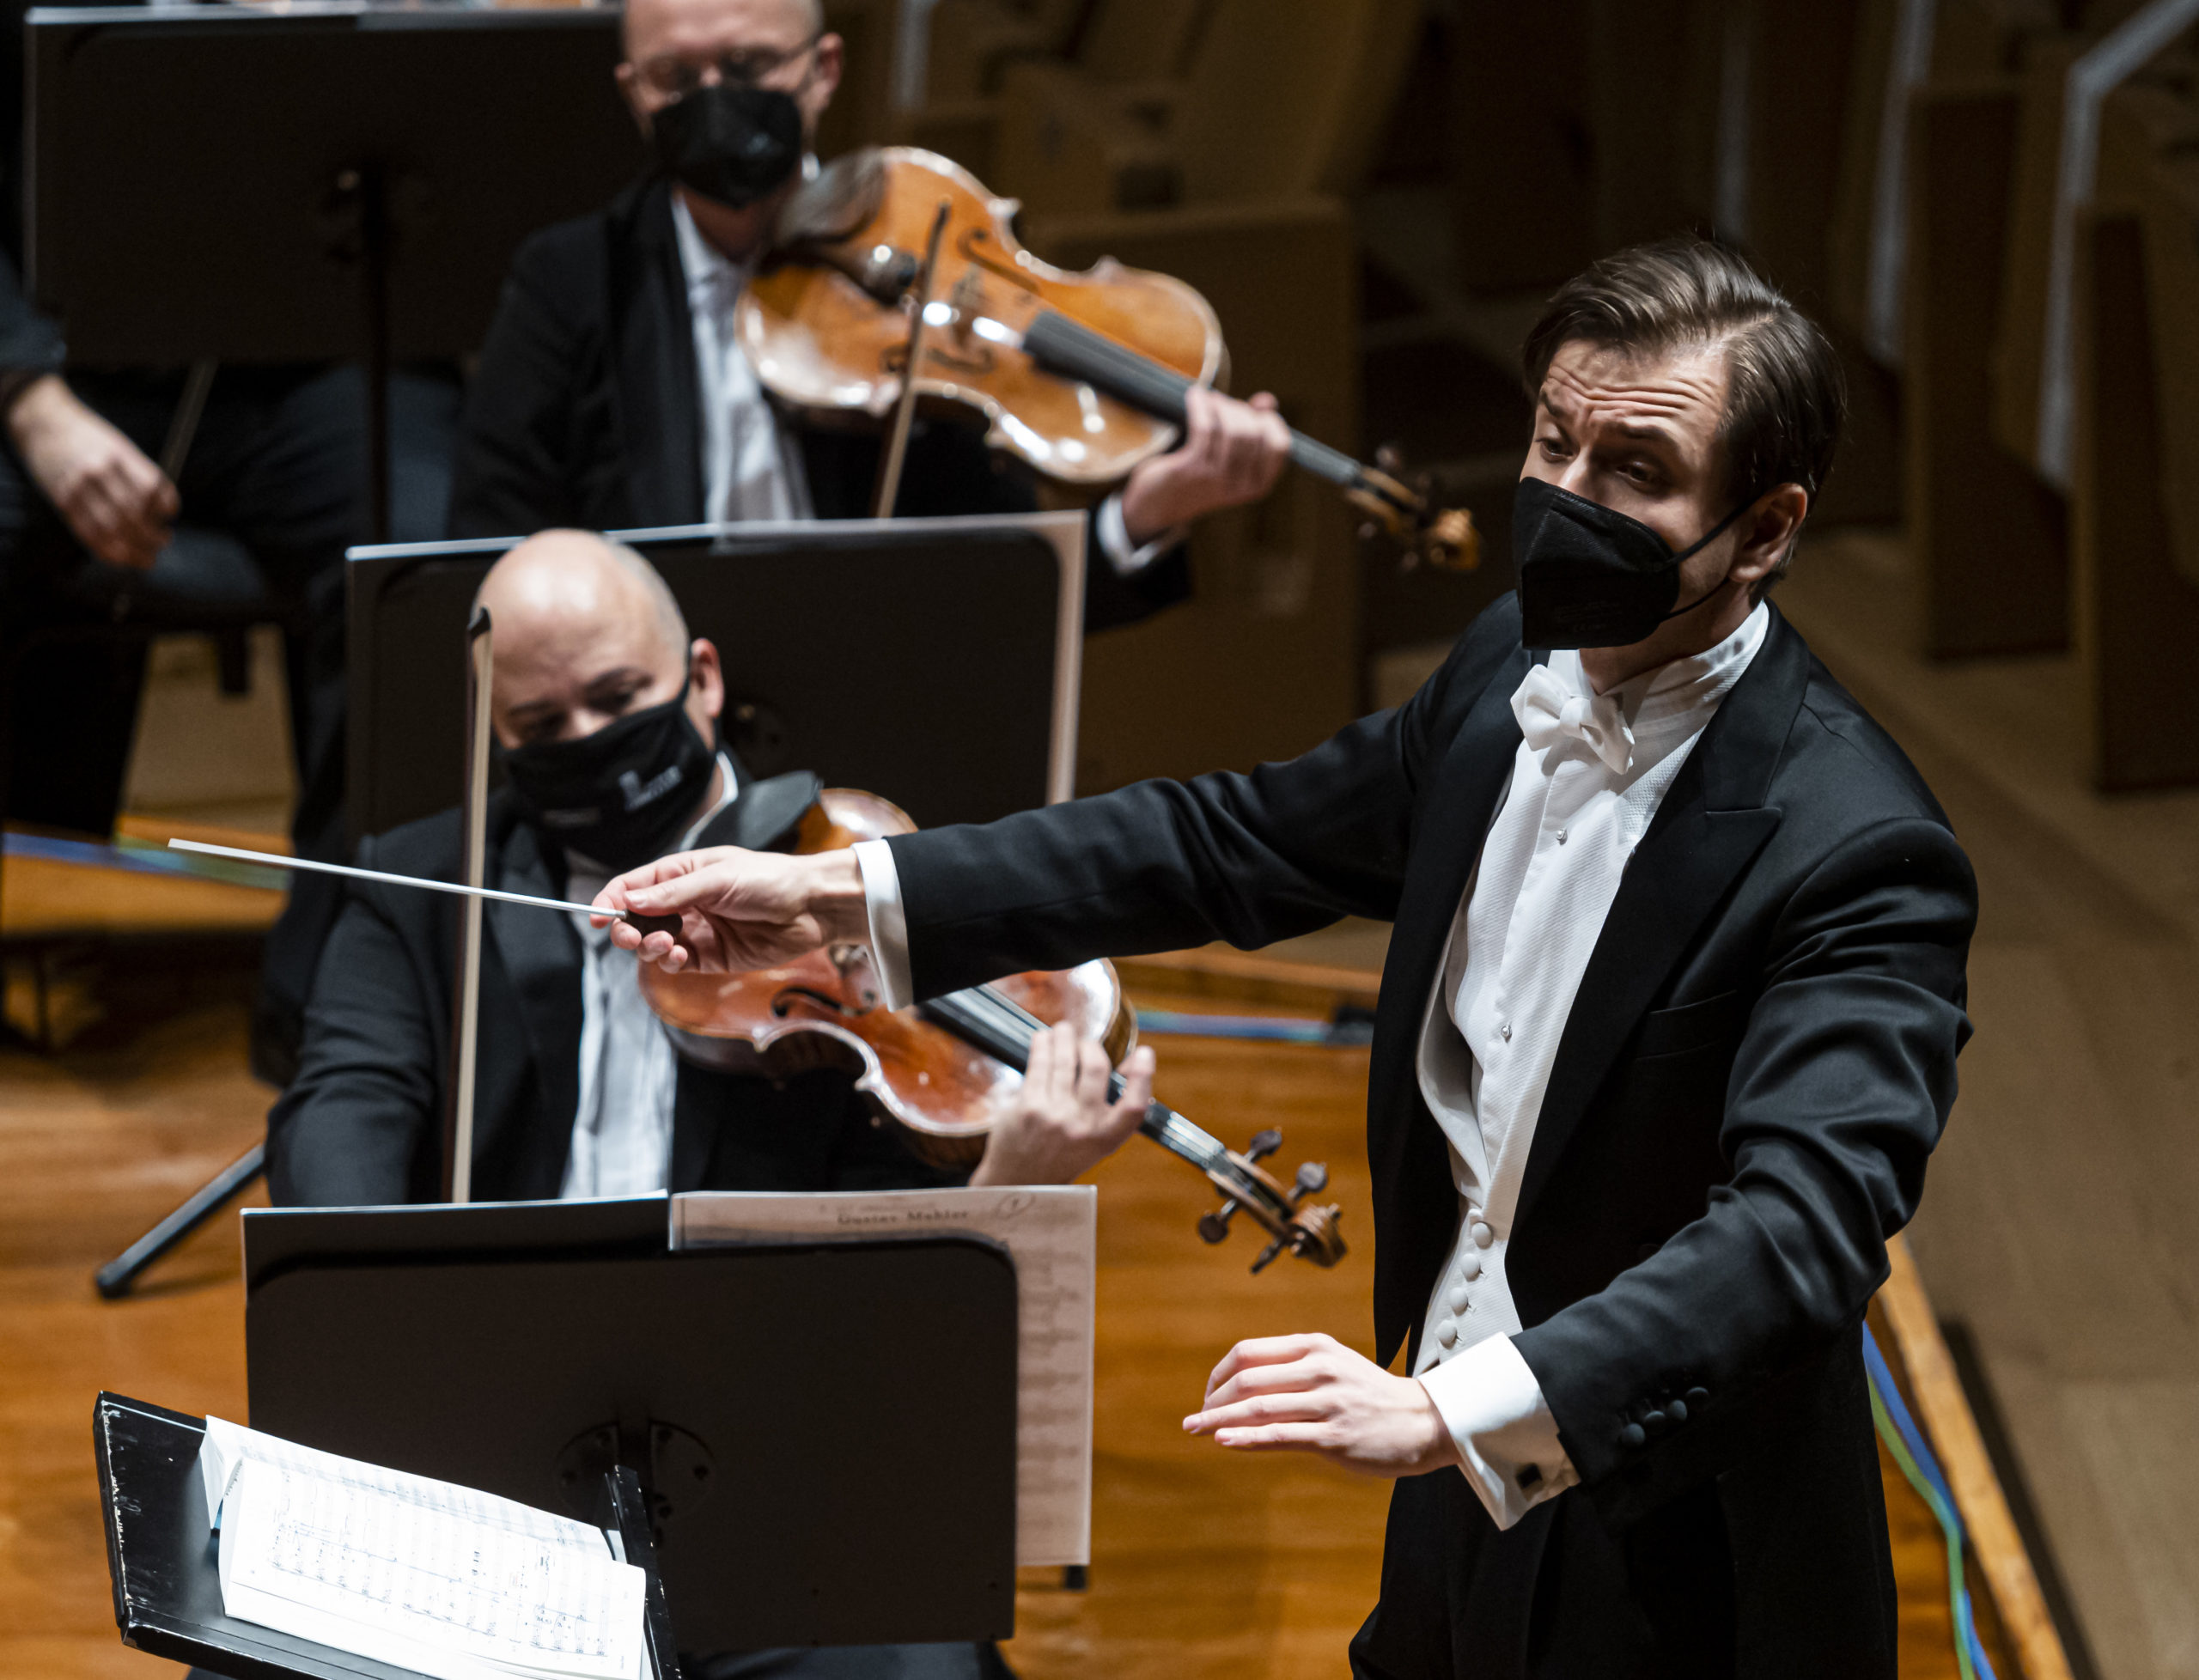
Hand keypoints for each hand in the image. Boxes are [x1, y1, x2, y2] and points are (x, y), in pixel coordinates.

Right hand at [6, 374, 177, 569]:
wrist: (43, 423)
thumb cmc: (89, 437)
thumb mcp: (119, 446)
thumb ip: (139, 475)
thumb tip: (162, 512)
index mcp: (118, 455)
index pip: (151, 488)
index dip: (166, 508)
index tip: (169, 516)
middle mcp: (98, 472)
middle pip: (133, 513)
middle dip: (153, 535)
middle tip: (163, 540)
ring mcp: (77, 489)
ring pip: (113, 531)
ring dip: (136, 550)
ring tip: (150, 556)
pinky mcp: (62, 503)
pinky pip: (89, 536)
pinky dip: (111, 553)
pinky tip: (125, 557)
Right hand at [593, 846, 868, 972]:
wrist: (812, 907)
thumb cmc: (770, 879)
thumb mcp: (718, 878)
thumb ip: (673, 892)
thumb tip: (630, 902)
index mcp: (681, 873)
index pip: (633, 887)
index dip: (610, 901)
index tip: (596, 917)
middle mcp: (684, 902)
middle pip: (636, 919)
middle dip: (625, 930)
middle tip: (630, 937)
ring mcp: (696, 930)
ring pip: (653, 944)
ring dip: (649, 947)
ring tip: (663, 944)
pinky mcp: (711, 957)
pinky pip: (677, 963)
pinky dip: (670, 962)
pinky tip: (679, 955)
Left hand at [969, 1024, 1153, 1186]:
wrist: (1018, 1181)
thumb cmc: (1061, 1154)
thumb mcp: (1096, 1142)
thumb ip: (1110, 1110)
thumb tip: (1130, 1064)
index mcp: (1106, 1139)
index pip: (1134, 1106)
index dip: (1143, 1076)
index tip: (1144, 1053)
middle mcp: (1082, 1127)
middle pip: (1095, 1068)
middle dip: (1090, 1045)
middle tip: (1084, 1042)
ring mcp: (1053, 1116)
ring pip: (1065, 1060)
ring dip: (1064, 1037)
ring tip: (1063, 1030)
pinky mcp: (1027, 1106)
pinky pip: (1040, 1064)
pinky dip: (1043, 1045)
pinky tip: (1043, 1040)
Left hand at [1119, 387, 1290, 542]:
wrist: (1162, 503)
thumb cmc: (1201, 473)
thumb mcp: (1231, 455)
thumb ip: (1252, 429)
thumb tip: (1268, 401)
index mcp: (1258, 485)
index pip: (1280, 446)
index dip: (1269, 421)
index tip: (1252, 411)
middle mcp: (1241, 486)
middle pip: (1253, 432)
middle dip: (1239, 409)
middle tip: (1222, 404)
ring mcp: (1217, 479)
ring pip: (1231, 429)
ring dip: (1220, 405)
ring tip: (1209, 400)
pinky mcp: (1192, 469)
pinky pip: (1204, 427)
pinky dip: (1201, 406)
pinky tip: (1194, 396)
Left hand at [1184, 1332, 1460, 1478]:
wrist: (1422, 1421)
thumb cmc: (1369, 1395)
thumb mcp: (1333, 1364)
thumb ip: (1292, 1368)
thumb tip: (1241, 1382)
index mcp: (1315, 1346)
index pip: (1249, 1352)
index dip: (1220, 1373)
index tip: (1208, 1393)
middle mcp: (1319, 1368)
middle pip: (1248, 1379)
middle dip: (1214, 1400)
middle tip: (1196, 1418)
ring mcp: (1327, 1403)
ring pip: (1259, 1408)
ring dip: (1219, 1420)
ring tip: (1196, 1429)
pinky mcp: (1334, 1436)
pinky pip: (1280, 1436)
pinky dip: (1246, 1438)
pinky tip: (1224, 1441)